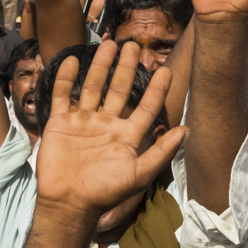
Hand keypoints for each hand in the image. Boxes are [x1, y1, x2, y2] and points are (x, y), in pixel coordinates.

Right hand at [32, 41, 185, 221]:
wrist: (69, 202)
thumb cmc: (105, 192)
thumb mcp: (139, 173)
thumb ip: (162, 152)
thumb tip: (187, 130)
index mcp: (126, 135)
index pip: (145, 107)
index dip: (156, 89)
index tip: (165, 69)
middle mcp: (106, 125)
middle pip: (118, 89)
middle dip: (126, 68)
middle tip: (133, 45)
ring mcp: (82, 122)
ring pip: (92, 87)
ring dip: (100, 66)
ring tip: (108, 44)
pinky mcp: (60, 123)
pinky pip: (63, 95)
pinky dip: (66, 78)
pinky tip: (72, 59)